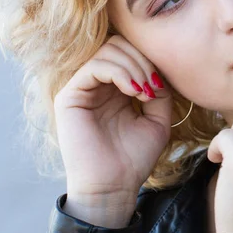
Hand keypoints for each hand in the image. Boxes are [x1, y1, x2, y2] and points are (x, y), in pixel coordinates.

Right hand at [54, 35, 172, 225]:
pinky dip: (119, 72)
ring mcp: (82, 88)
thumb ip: (160, 91)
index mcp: (115, 88)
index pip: (130, 52)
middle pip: (118, 44)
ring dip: (134, 67)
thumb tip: (159, 69)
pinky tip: (133, 92)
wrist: (113, 188)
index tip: (162, 87)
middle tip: (153, 87)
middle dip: (142, 60)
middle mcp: (97, 84)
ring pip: (108, 51)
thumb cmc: (134, 159)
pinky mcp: (70, 96)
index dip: (149, 60)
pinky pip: (95, 66)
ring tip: (144, 93)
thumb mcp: (157, 120)